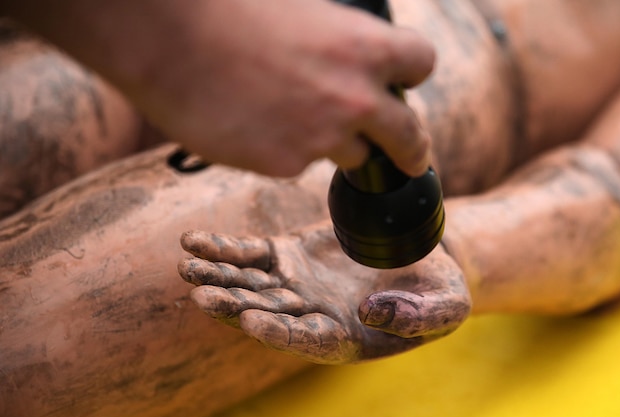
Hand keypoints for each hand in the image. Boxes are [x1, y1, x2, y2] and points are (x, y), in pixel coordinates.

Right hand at [129, 0, 434, 176]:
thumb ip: (337, 43)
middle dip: (413, 149)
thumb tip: (343, 61)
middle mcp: (354, 98)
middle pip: (409, 135)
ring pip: (352, 155)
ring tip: (292, 117)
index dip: (411, 73)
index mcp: (365, 47)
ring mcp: (321, 137)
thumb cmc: (229, 9)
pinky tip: (252, 123)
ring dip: (337, 143)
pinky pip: (299, 163)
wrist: (166, 37)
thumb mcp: (303, 11)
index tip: (405, 83)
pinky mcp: (285, 165)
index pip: (421, 64)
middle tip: (414, 159)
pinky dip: (285, 149)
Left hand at [177, 223, 470, 363]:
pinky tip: (194, 241)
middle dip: (234, 306)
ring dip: (217, 278)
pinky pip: (249, 254)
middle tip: (203, 297)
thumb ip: (417, 318)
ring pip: (248, 284)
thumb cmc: (438, 290)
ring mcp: (295, 285)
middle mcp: (311, 315)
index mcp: (344, 337)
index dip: (280, 333)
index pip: (306, 341)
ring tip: (187, 267)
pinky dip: (222, 248)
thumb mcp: (446, 307)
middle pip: (266, 314)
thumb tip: (372, 313)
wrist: (423, 257)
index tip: (254, 322)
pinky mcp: (287, 256)